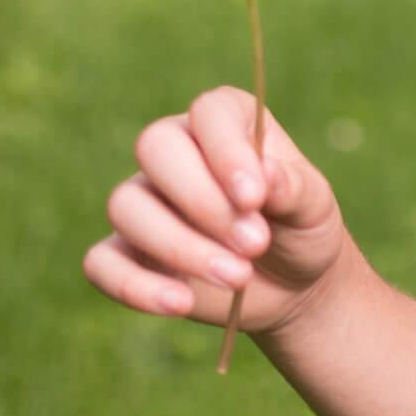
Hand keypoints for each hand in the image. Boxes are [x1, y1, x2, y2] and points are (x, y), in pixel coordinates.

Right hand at [84, 87, 350, 337]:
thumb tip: (264, 178)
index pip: (209, 113)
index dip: (226, 151)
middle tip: (255, 244)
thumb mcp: (314, 207)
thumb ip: (293, 188)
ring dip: (180, 246)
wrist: (292, 286)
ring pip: (126, 205)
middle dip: (203, 201)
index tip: (255, 197)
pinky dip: (134, 285)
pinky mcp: (126, 253)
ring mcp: (145, 201)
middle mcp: (176, 151)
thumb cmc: (301, 228)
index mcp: (226, 121)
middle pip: (155, 148)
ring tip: (239, 277)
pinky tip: (181, 302)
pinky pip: (101, 262)